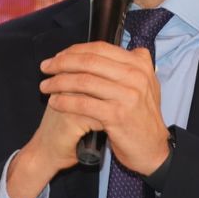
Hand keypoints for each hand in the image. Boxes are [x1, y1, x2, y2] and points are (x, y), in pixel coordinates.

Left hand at [39, 42, 168, 175]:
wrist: (153, 149)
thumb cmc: (141, 117)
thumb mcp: (143, 84)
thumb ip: (126, 65)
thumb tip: (97, 51)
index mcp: (139, 64)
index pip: (100, 48)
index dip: (74, 51)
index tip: (58, 57)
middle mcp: (136, 76)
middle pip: (89, 62)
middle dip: (62, 63)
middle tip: (45, 67)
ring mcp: (127, 95)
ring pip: (83, 81)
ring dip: (58, 82)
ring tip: (45, 86)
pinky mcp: (117, 115)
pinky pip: (83, 103)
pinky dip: (65, 101)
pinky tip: (54, 102)